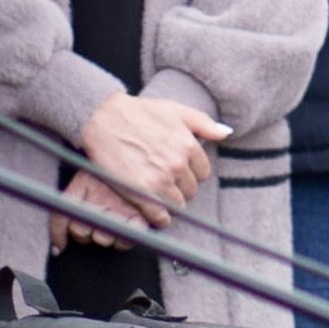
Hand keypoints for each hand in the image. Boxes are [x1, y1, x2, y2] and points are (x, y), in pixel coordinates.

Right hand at [79, 89, 218, 212]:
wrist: (102, 118)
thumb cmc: (138, 112)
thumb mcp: (174, 109)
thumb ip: (203, 122)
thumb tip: (226, 133)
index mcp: (188, 145)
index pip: (203, 172)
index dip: (190, 172)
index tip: (177, 170)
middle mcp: (177, 164)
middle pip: (191, 189)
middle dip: (180, 186)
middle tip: (163, 179)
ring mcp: (160, 180)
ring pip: (178, 204)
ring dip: (169, 201)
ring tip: (155, 192)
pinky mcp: (142, 193)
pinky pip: (161, 217)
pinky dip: (159, 218)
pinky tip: (152, 210)